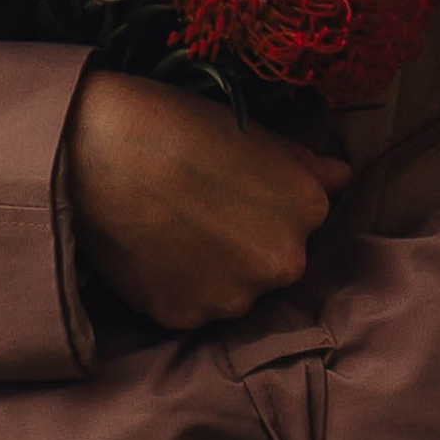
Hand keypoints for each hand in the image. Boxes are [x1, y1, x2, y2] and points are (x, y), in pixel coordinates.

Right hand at [67, 71, 349, 333]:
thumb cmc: (174, 122)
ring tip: (170, 227)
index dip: (263, 203)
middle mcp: (281, 263)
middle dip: (242, 243)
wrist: (96, 147)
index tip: (230, 186)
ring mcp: (232, 297)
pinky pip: (188, 307)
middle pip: (269, 262)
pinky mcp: (183, 317)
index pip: (301, 220)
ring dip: (210, 270)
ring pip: (231, 291)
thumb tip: (343, 178)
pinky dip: (174, 287)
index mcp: (306, 210)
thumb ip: (304, 164)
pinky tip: (151, 250)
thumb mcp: (251, 129)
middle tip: (197, 208)